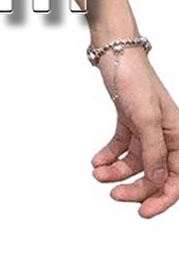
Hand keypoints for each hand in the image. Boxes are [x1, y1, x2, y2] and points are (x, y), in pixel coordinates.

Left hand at [91, 50, 178, 217]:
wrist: (115, 56)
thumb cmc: (136, 80)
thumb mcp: (146, 118)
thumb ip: (154, 150)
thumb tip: (160, 178)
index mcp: (178, 136)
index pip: (176, 177)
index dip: (161, 198)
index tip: (143, 211)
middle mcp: (165, 135)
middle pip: (154, 173)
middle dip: (134, 186)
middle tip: (113, 194)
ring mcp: (146, 129)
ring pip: (135, 162)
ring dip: (116, 171)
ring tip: (98, 173)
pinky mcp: (129, 122)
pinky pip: (121, 147)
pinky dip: (109, 155)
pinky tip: (97, 161)